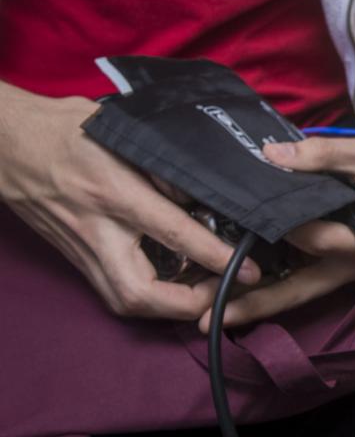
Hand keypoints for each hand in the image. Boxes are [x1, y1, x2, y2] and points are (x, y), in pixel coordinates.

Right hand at [0, 88, 259, 318]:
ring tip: (207, 289)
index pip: (173, 231)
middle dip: (188, 304)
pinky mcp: (74, 257)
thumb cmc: (64, 128)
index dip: (215, 255)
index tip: (248, 268)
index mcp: (112, 190)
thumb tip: (204, 195)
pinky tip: (175, 284)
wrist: (4, 142)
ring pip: (124, 301)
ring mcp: (81, 247)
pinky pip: (112, 291)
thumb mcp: (121, 131)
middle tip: (226, 289)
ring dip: (169, 308)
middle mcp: (95, 227)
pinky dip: (148, 297)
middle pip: (140, 293)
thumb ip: (164, 164)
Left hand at [199, 136, 354, 329]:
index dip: (279, 226)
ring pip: (297, 293)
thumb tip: (271, 155)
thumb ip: (322, 154)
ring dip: (256, 305)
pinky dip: (271, 289)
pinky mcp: (341, 267)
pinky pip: (303, 282)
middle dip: (252, 305)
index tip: (245, 214)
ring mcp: (348, 271)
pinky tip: (238, 291)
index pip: (313, 238)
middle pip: (298, 291)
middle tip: (205, 319)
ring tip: (210, 315)